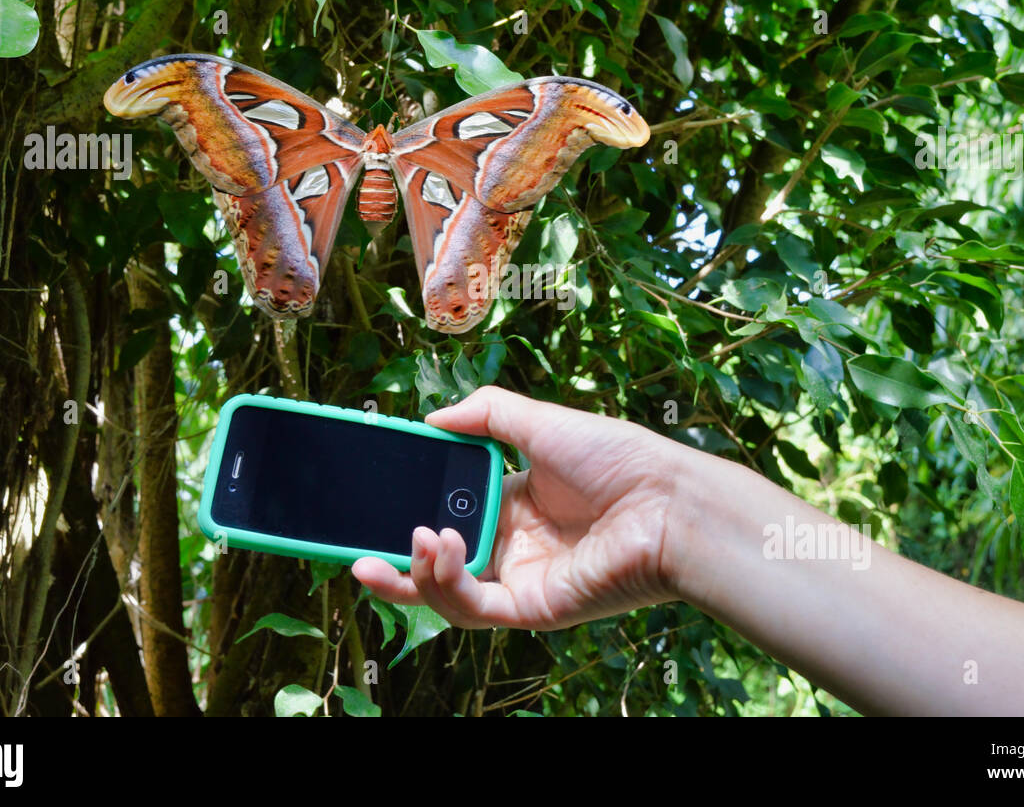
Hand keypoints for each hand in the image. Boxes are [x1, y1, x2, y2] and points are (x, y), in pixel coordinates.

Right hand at [351, 386, 686, 628]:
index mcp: (514, 502)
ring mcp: (521, 579)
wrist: (669, 502)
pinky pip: (473, 608)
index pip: (446, 510)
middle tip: (354, 540)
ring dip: (416, 569)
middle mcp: (513, 545)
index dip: (408, 506)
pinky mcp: (532, 607)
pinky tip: (436, 547)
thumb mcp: (542, 423)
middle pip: (438, 559)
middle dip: (393, 554)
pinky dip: (444, 583)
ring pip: (446, 591)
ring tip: (414, 536)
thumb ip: (486, 415)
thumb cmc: (620, 459)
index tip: (373, 492)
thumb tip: (433, 417)